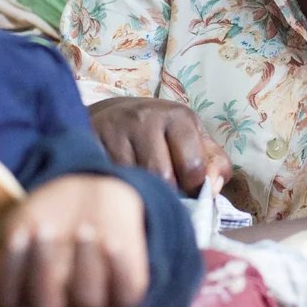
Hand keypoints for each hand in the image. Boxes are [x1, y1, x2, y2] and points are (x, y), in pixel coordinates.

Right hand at [0, 175, 148, 306]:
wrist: (95, 198)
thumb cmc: (52, 211)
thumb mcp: (27, 217)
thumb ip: (17, 233)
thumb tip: (20, 241)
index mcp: (26, 294)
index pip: (6, 301)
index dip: (10, 272)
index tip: (19, 233)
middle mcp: (59, 305)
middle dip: (43, 270)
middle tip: (45, 228)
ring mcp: (94, 301)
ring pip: (88, 302)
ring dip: (84, 265)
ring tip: (83, 228)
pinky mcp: (127, 290)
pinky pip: (127, 293)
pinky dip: (118, 267)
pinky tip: (110, 239)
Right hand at [87, 97, 229, 193]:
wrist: (113, 114)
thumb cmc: (162, 133)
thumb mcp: (194, 140)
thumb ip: (215, 163)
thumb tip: (213, 188)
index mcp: (179, 117)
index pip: (193, 167)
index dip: (193, 187)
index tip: (186, 186)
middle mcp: (145, 117)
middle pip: (162, 178)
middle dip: (166, 192)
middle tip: (162, 189)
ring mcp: (115, 128)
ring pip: (134, 181)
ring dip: (141, 191)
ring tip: (141, 184)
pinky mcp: (91, 140)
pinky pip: (110, 179)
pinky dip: (118, 188)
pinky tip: (122, 181)